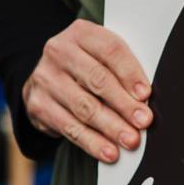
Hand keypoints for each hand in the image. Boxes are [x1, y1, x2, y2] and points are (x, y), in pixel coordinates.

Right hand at [23, 18, 152, 164]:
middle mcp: (59, 52)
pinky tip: (109, 151)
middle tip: (143, 122)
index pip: (110, 50)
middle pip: (98, 80)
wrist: (46, 76)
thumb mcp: (101, 54)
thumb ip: (121, 68)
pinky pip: (70, 128)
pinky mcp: (38, 105)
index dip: (130, 73)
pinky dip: (92, 142)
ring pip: (84, 107)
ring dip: (111, 127)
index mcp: (81, 32)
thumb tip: (145, 98)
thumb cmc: (86, 64)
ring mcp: (45, 78)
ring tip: (130, 140)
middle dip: (124, 104)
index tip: (146, 94)